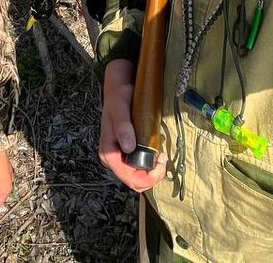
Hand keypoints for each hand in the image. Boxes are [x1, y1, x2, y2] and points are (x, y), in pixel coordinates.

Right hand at [98, 59, 167, 191]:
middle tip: (163, 159)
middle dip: (151, 178)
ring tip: (162, 156)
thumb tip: (129, 147)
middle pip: (133, 182)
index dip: (146, 177)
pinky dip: (151, 167)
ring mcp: (120, 157)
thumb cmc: (118, 99)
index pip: (128, 177)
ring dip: (152, 173)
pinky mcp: (128, 153)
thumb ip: (123, 127)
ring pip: (137, 178)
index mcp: (108, 154)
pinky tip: (158, 155)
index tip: (160, 163)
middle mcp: (113, 159)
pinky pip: (140, 169)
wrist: (119, 90)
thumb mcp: (120, 109)